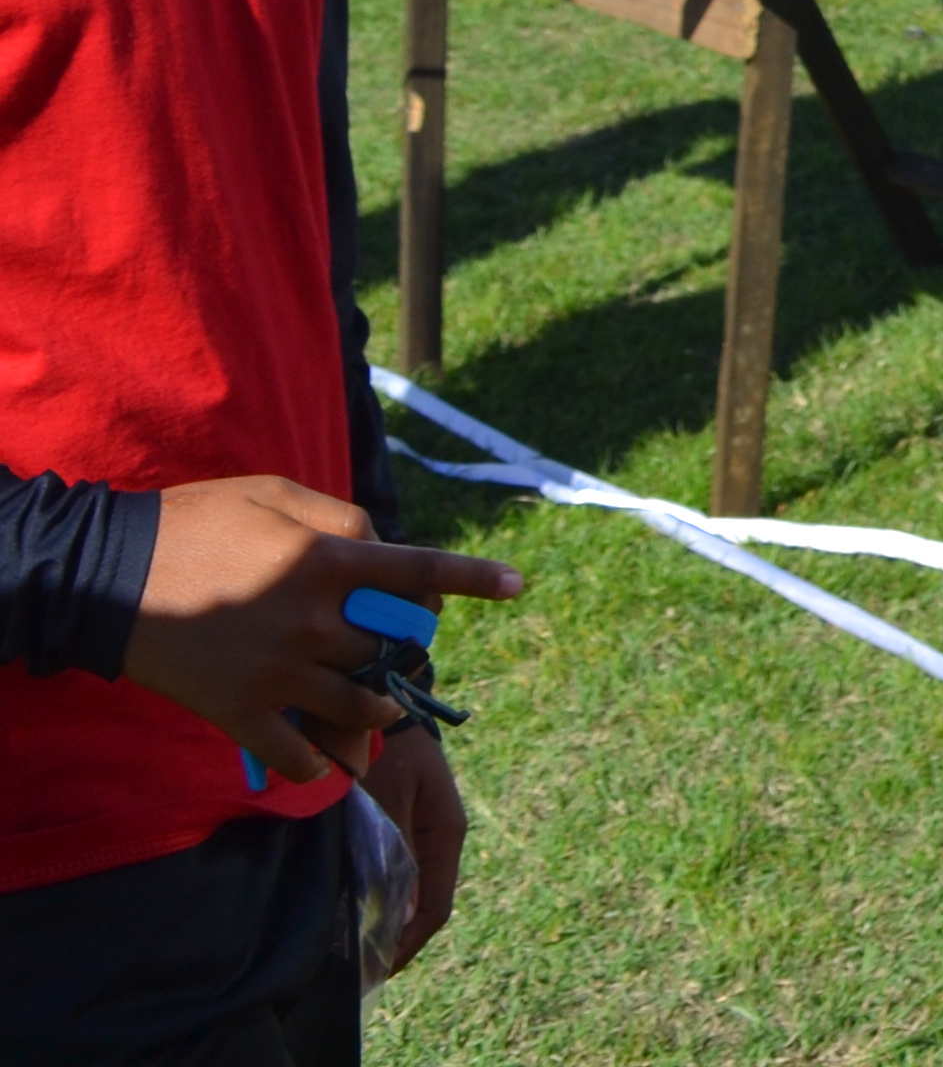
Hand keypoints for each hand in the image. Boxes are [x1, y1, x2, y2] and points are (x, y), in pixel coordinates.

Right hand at [115, 477, 521, 784]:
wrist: (107, 577)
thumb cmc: (196, 522)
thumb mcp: (276, 494)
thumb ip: (341, 518)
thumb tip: (384, 545)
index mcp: (326, 561)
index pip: (419, 571)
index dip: (474, 578)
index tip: (519, 586)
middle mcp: (313, 620)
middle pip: (392, 648)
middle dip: (406, 652)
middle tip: (400, 653)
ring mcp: (277, 672)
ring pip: (359, 707)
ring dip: (379, 712)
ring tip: (380, 709)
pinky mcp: (237, 711)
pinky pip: (297, 756)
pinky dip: (317, 764)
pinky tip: (322, 762)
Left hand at [358, 726, 467, 971]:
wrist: (382, 697)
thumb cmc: (387, 744)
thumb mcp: (389, 796)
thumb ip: (393, 848)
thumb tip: (390, 905)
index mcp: (446, 833)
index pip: (435, 909)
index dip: (407, 946)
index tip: (376, 972)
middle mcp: (439, 837)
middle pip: (424, 905)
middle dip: (393, 939)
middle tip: (356, 969)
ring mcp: (423, 829)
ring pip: (408, 890)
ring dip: (384, 919)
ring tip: (348, 945)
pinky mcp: (403, 821)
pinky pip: (394, 870)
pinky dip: (374, 894)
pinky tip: (348, 904)